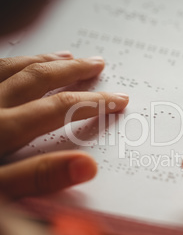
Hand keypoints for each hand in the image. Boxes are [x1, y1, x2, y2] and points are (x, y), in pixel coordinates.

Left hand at [0, 52, 128, 198]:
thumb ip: (37, 178)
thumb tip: (87, 168)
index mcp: (1, 129)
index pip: (60, 108)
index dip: (94, 102)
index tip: (119, 99)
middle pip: (39, 78)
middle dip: (74, 70)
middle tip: (98, 63)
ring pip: (14, 67)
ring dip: (45, 60)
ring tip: (67, 56)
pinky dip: (13, 62)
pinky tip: (20, 64)